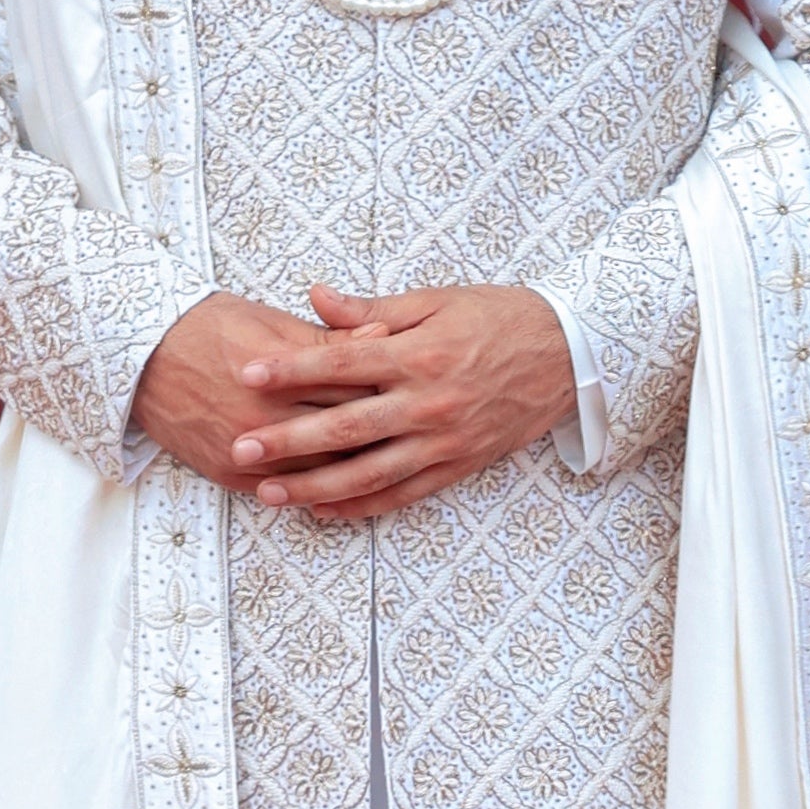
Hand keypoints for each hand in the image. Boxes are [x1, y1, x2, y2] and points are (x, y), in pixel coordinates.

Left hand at [130, 283, 575, 519]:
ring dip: (314, 486)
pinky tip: (323, 511)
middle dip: (288, 440)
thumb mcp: (437, 301)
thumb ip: (372, 309)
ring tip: (269, 493)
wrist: (569, 355)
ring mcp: (443, 441)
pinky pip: (402, 494)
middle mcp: (429, 402)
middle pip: (346, 427)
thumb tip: (315, 297)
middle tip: (240, 447)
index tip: (247, 374)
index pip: (341, 362)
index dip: (291, 369)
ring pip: (368, 473)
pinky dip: (361, 506)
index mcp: (419, 353)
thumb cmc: (498, 319)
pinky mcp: (457, 466)